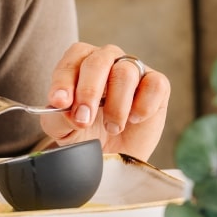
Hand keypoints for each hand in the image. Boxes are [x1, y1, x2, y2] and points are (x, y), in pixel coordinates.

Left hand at [40, 44, 169, 159]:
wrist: (114, 156)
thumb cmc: (86, 133)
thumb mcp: (63, 128)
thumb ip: (58, 116)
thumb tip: (67, 108)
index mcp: (80, 63)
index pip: (72, 60)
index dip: (64, 81)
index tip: (59, 102)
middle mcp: (107, 60)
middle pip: (98, 61)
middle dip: (88, 92)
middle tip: (84, 119)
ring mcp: (134, 70)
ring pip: (125, 73)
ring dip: (116, 106)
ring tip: (112, 127)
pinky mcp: (157, 84)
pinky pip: (154, 85)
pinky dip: (143, 106)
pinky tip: (134, 120)